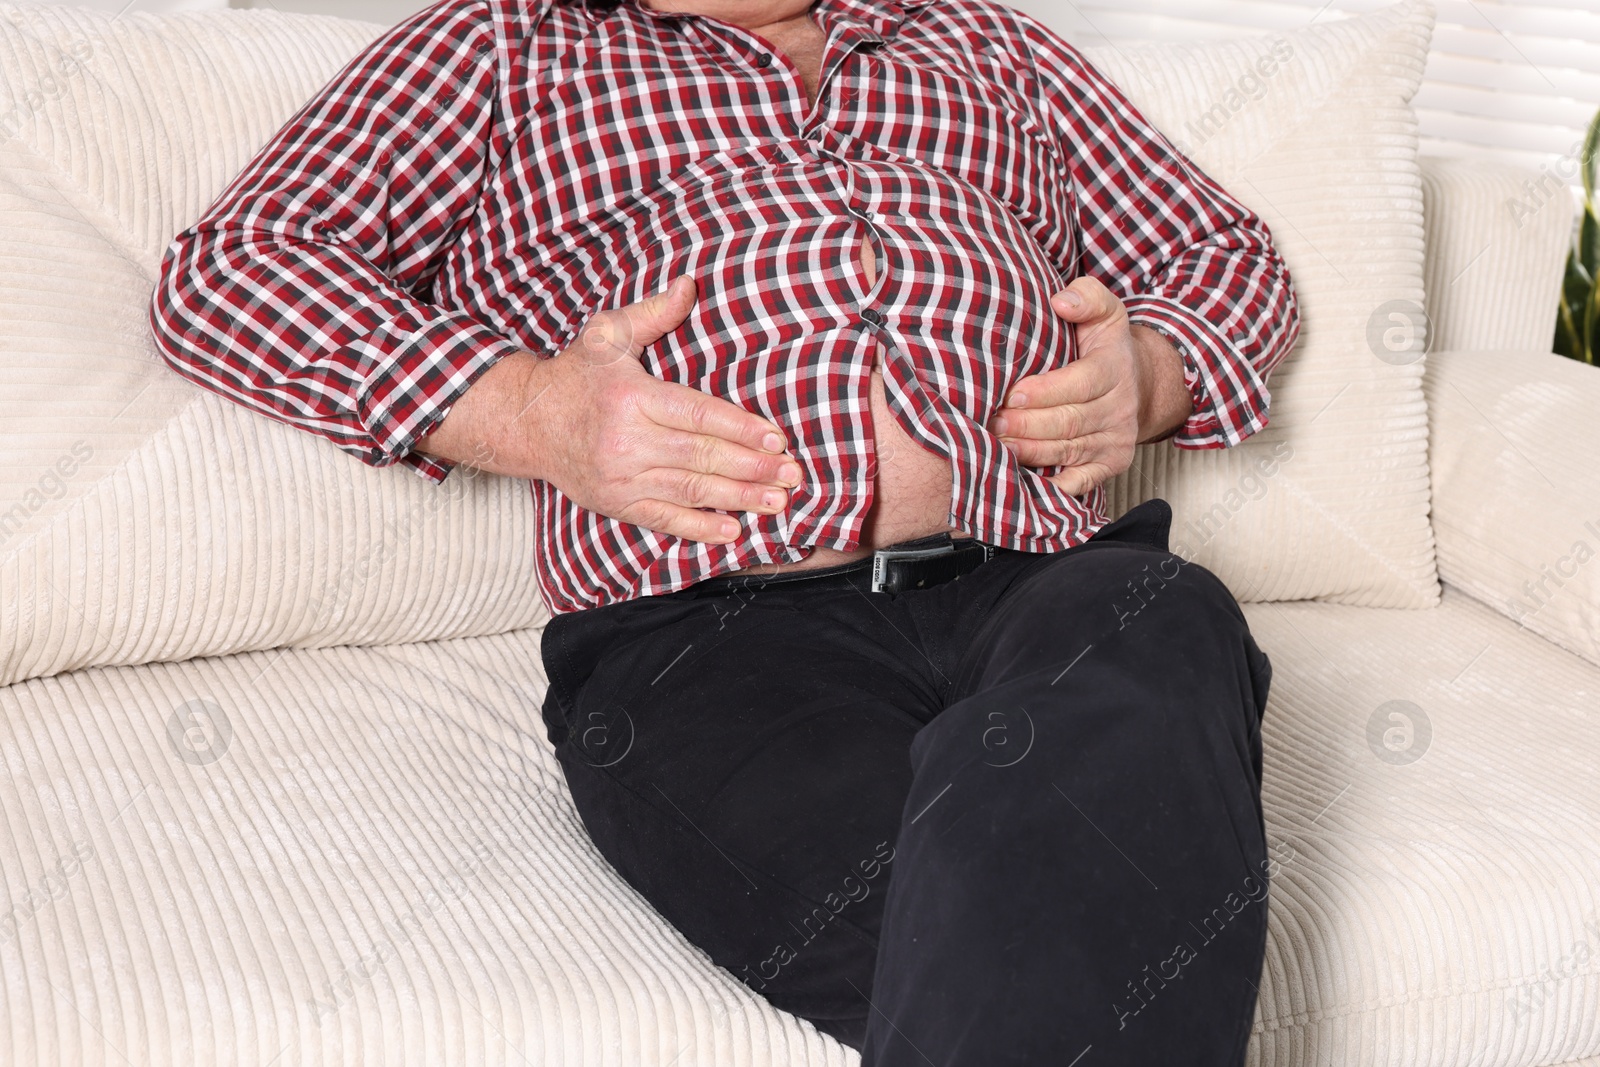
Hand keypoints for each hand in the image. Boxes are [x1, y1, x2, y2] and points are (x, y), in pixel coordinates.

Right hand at [419, 276, 799, 543]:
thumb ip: (652, 313)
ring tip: (778, 500)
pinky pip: (664, 520)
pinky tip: (734, 530)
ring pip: (690, 491)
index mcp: (631, 398)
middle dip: (753, 466)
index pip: (697, 415)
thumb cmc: (576, 375)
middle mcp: (626, 442)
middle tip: (793, 472)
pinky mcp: (616, 504)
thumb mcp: (608, 335)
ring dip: (739, 498)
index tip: (777, 437)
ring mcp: (621, 478)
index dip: (740, 427)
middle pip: (701, 456)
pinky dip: (700, 529)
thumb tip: (690, 285)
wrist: (527, 424)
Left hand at [987, 276, 1190, 495]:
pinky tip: (1021, 481)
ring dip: (1030, 453)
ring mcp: (1116, 441)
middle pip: (1069, 422)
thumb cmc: (1104, 346)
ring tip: (996, 446)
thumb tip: (1062, 301)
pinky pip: (1080, 483)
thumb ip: (1086, 297)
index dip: (1045, 392)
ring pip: (1068, 452)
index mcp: (1114, 370)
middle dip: (1027, 426)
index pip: (1080, 384)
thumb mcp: (1104, 311)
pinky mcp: (1110, 465)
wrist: (1140, 384)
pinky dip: (1052, 486)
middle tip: (992, 423)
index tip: (1011, 394)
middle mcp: (1120, 409)